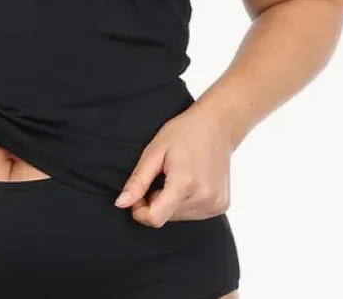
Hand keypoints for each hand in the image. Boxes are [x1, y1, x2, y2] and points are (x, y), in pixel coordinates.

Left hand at [114, 104, 233, 227]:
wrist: (218, 124)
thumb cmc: (185, 131)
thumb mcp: (155, 150)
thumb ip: (138, 180)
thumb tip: (121, 204)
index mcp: (184, 183)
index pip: (155, 218)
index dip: (140, 210)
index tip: (139, 193)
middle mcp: (203, 198)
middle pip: (165, 218)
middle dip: (156, 201)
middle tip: (162, 175)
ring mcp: (215, 204)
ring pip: (178, 217)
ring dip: (171, 202)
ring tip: (178, 175)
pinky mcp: (221, 205)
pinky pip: (193, 213)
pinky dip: (186, 201)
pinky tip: (191, 180)